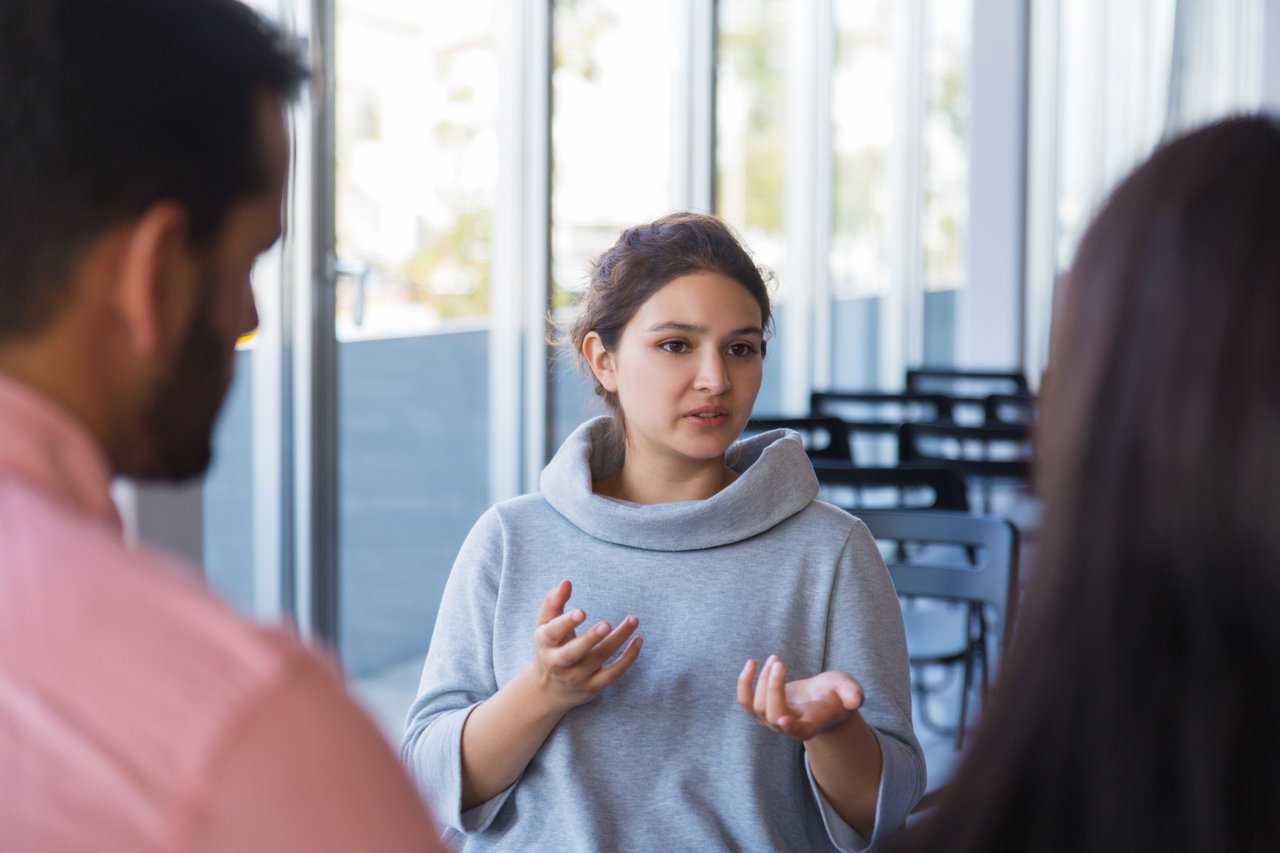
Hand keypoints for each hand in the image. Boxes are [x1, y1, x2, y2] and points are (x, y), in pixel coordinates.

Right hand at [527, 579, 641, 712]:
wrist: (548, 691)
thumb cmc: (550, 648)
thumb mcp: (545, 625)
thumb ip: (554, 602)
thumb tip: (566, 582)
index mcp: (546, 644)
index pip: (553, 633)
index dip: (566, 623)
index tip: (581, 612)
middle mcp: (559, 663)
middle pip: (574, 652)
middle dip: (590, 638)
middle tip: (606, 624)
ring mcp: (576, 677)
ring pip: (599, 659)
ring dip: (617, 639)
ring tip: (633, 619)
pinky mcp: (593, 687)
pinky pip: (613, 674)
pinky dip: (628, 659)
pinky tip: (638, 640)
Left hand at [737, 655, 863, 740]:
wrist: (821, 699)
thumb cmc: (836, 693)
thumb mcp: (848, 689)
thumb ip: (852, 693)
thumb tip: (855, 700)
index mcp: (812, 725)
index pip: (800, 732)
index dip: (792, 727)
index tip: (784, 720)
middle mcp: (789, 727)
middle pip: (773, 713)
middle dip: (773, 686)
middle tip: (779, 662)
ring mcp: (772, 721)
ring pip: (757, 706)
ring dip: (762, 679)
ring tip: (776, 659)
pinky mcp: (761, 709)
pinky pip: (745, 700)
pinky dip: (744, 682)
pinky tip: (751, 664)